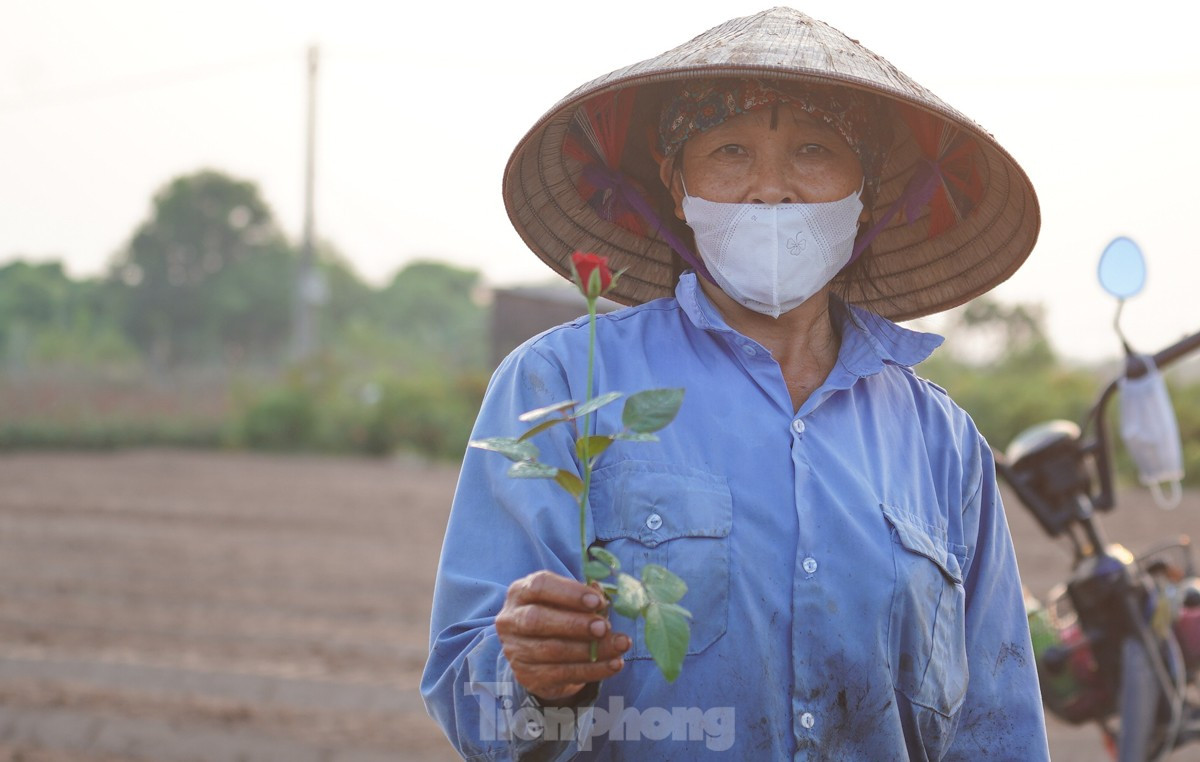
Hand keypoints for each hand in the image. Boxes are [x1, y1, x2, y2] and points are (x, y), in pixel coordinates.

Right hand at [496, 570, 630, 701]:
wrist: (542, 655)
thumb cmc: (558, 616)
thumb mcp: (569, 601)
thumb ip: (585, 597)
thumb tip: (602, 597)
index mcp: (520, 592)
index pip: (539, 586)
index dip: (569, 593)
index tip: (598, 602)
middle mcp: (511, 620)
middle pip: (537, 620)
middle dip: (575, 624)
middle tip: (605, 627)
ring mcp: (515, 650)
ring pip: (551, 650)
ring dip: (591, 650)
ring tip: (619, 646)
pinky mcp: (527, 676)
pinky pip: (561, 674)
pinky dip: (592, 670)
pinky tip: (613, 664)